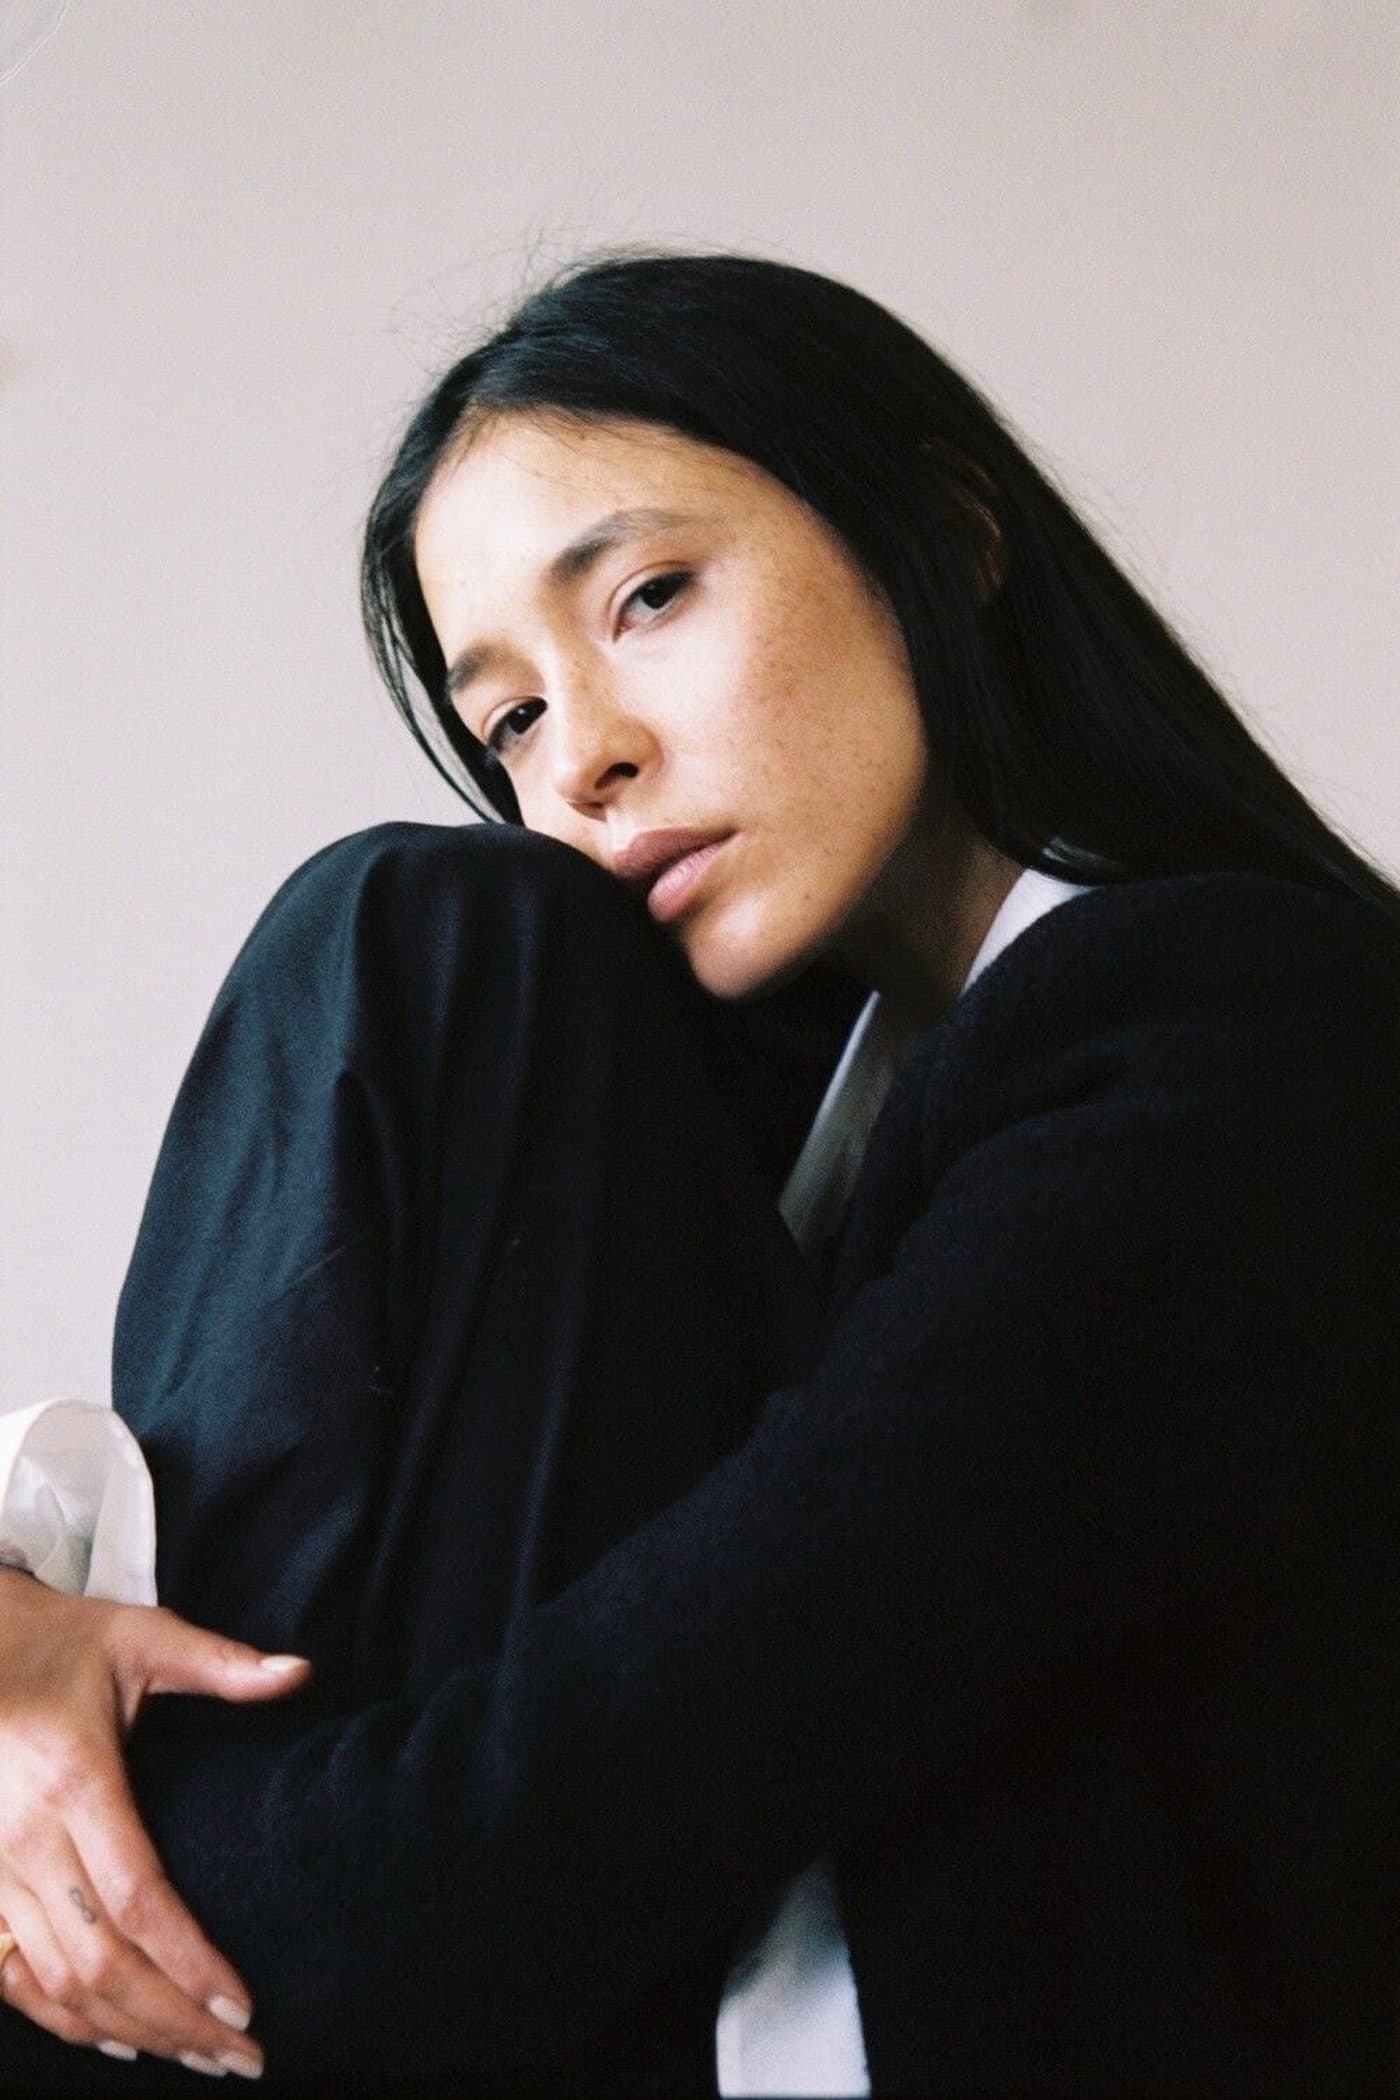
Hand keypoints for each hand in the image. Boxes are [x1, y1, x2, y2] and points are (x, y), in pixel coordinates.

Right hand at [0, 1568, 310, 2075]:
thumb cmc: (70, 1643)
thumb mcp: (144, 1635)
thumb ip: (221, 1664)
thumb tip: (303, 1673)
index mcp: (74, 1779)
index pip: (136, 1899)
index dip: (189, 1963)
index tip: (243, 2005)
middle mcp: (23, 1836)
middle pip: (100, 1961)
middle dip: (175, 2021)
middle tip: (243, 2055)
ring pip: (57, 1983)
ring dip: (131, 2032)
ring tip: (202, 2058)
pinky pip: (13, 1977)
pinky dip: (65, 2022)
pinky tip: (124, 2040)